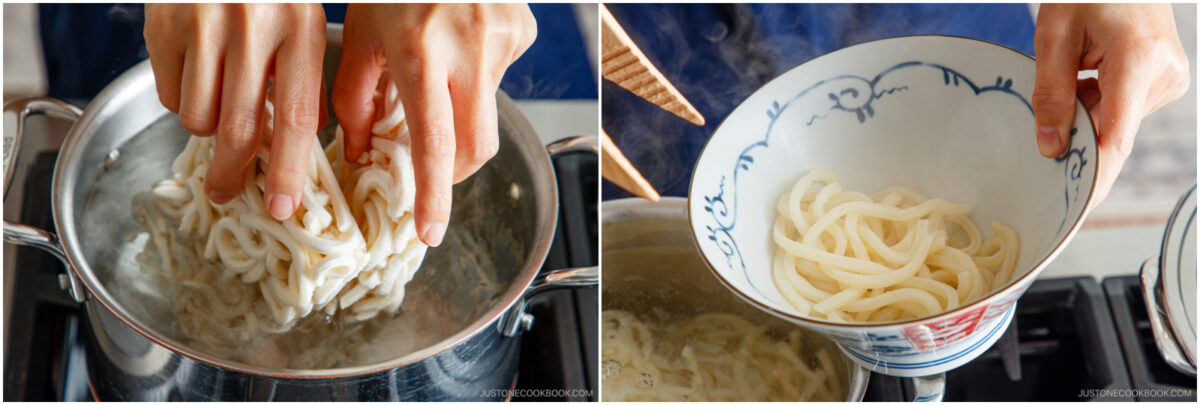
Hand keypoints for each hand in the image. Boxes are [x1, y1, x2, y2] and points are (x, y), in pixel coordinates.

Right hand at [144, 4, 326, 219]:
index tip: (281, 207)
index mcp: (300, 28)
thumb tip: (300, 141)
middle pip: (239, 128)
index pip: (296, 117)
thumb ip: (306, 76)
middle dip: (233, 172)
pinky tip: (197, 71)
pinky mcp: (163, 26)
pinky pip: (169, 95)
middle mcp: (252, 29)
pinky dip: (182, 99)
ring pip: (199, 118)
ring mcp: (203, 27)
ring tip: (220, 100)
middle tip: (227, 191)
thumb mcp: (304, 19)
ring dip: (208, 128)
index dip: (287, 170)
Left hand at [332, 4, 535, 245]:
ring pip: (485, 110)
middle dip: (452, 172)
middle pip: (476, 147)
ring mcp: (503, 38)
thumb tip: (361, 150)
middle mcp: (470, 48)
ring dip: (459, 110)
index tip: (429, 232)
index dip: (433, 196)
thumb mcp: (360, 31)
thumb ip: (355, 97)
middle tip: (428, 171)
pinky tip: (458, 41)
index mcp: (420, 51)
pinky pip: (498, 76)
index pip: (434, 144)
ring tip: (436, 69)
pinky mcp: (523, 29)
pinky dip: (474, 76)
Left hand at [1032, 4, 1188, 206]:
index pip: (1117, 137)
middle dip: (1078, 130)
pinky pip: (1124, 107)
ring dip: (1086, 111)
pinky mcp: (1166, 79)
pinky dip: (1099, 101)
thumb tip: (1051, 147)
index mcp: (1138, 59)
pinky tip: (1090, 73)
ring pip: (1116, 121)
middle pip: (1112, 130)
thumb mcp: (1054, 37)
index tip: (1079, 207)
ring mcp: (1170, 77)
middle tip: (1051, 106)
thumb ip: (1051, 94)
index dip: (1097, 176)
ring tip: (1077, 68)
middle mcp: (1164, 74)